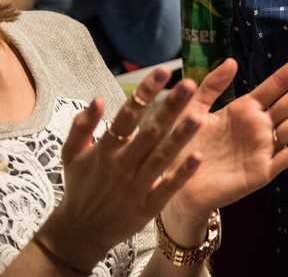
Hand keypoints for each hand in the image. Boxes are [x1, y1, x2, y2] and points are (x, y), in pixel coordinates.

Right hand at [38, 68, 203, 271]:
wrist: (79, 233)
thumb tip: (98, 98)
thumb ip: (82, 126)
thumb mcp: (72, 155)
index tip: (164, 70)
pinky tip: (199, 157)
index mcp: (104, 150)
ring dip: (179, 138)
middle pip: (149, 132)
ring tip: (200, 116)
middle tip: (190, 84)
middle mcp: (121, 165)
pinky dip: (181, 174)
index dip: (145, 93)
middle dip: (169, 108)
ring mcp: (135, 186)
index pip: (126, 115)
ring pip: (161, 158)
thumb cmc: (80, 186)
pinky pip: (167, 188)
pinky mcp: (147, 206)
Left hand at [162, 49, 287, 226]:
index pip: (277, 84)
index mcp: (245, 109)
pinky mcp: (262, 171)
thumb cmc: (183, 148)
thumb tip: (232, 60)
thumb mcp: (192, 110)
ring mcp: (263, 148)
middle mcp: (260, 126)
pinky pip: (287, 156)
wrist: (174, 186)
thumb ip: (211, 86)